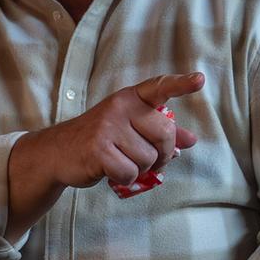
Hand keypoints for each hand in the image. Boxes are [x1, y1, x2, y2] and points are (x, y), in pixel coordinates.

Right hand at [35, 72, 204, 188]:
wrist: (58, 152)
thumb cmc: (101, 139)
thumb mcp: (131, 129)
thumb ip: (160, 132)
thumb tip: (191, 140)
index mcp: (131, 98)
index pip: (160, 87)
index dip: (182, 84)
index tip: (200, 80)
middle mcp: (120, 106)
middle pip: (165, 134)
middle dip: (162, 155)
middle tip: (148, 160)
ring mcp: (108, 126)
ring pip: (148, 158)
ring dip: (139, 169)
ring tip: (120, 161)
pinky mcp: (98, 149)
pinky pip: (129, 173)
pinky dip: (123, 179)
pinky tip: (109, 171)